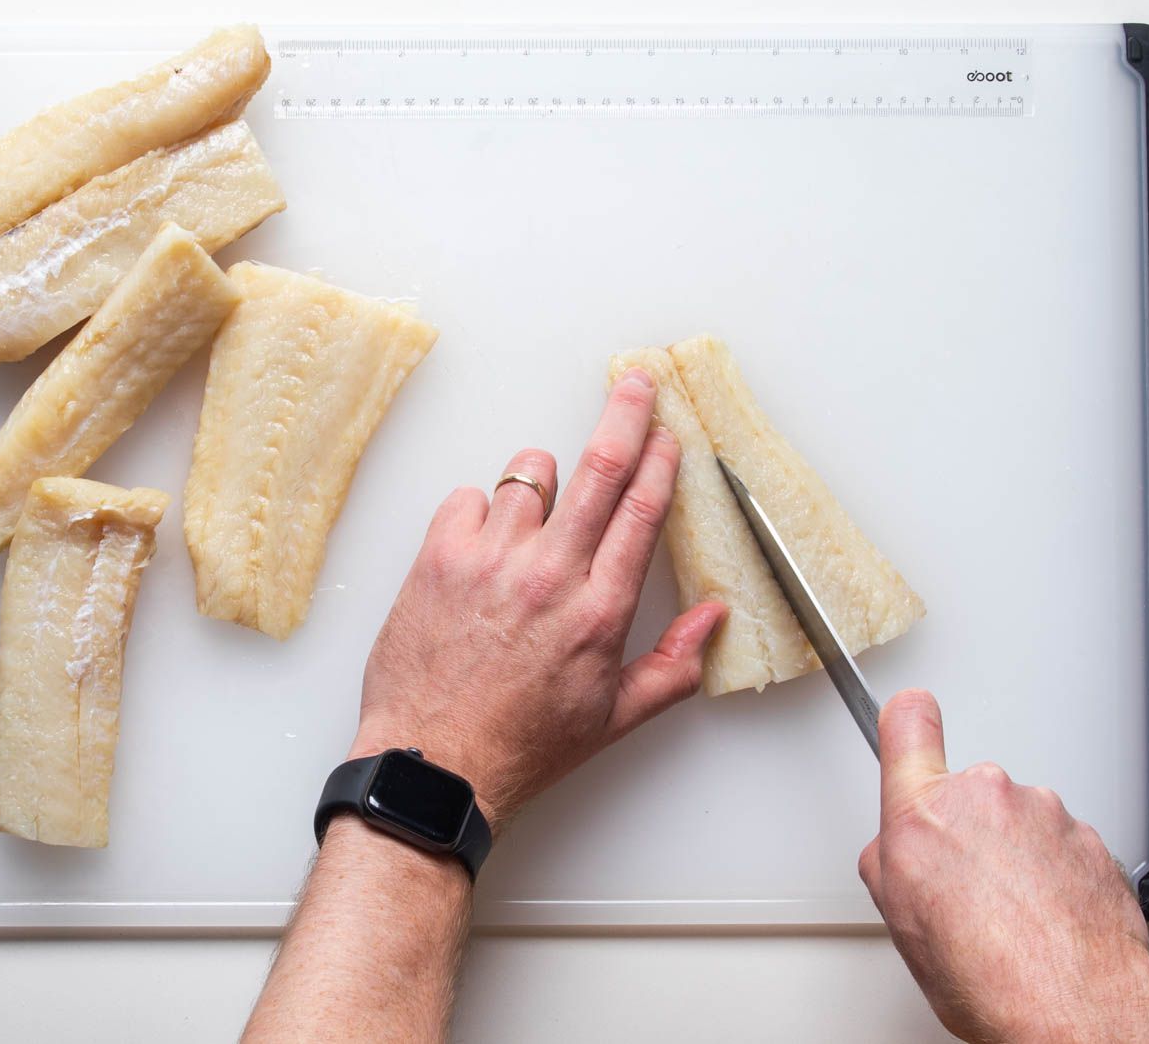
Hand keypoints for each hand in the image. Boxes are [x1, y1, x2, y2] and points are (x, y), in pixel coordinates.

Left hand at [350, 367, 725, 829]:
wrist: (435, 764)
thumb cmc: (522, 745)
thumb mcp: (615, 717)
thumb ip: (675, 664)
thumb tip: (714, 616)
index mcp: (599, 611)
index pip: (640, 513)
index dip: (658, 463)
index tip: (667, 434)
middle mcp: (548, 575)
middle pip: (597, 469)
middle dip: (623, 415)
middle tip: (632, 384)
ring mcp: (490, 561)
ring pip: (527, 475)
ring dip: (541, 482)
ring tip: (537, 516)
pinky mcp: (438, 559)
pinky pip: (467, 497)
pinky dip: (480, 511)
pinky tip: (484, 546)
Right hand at [859, 689, 1148, 1042]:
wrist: (1069, 1000)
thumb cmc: (986, 969)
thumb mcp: (897, 916)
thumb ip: (893, 859)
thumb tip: (903, 855)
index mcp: (925, 810)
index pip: (908, 726)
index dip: (906, 720)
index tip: (907, 716)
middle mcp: (986, 795)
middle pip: (969, 794)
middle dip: (969, 831)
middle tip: (969, 888)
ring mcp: (1044, 813)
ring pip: (1020, 823)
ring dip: (1017, 856)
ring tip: (1015, 916)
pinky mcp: (1090, 839)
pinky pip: (1062, 848)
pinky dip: (1055, 877)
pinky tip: (1048, 919)